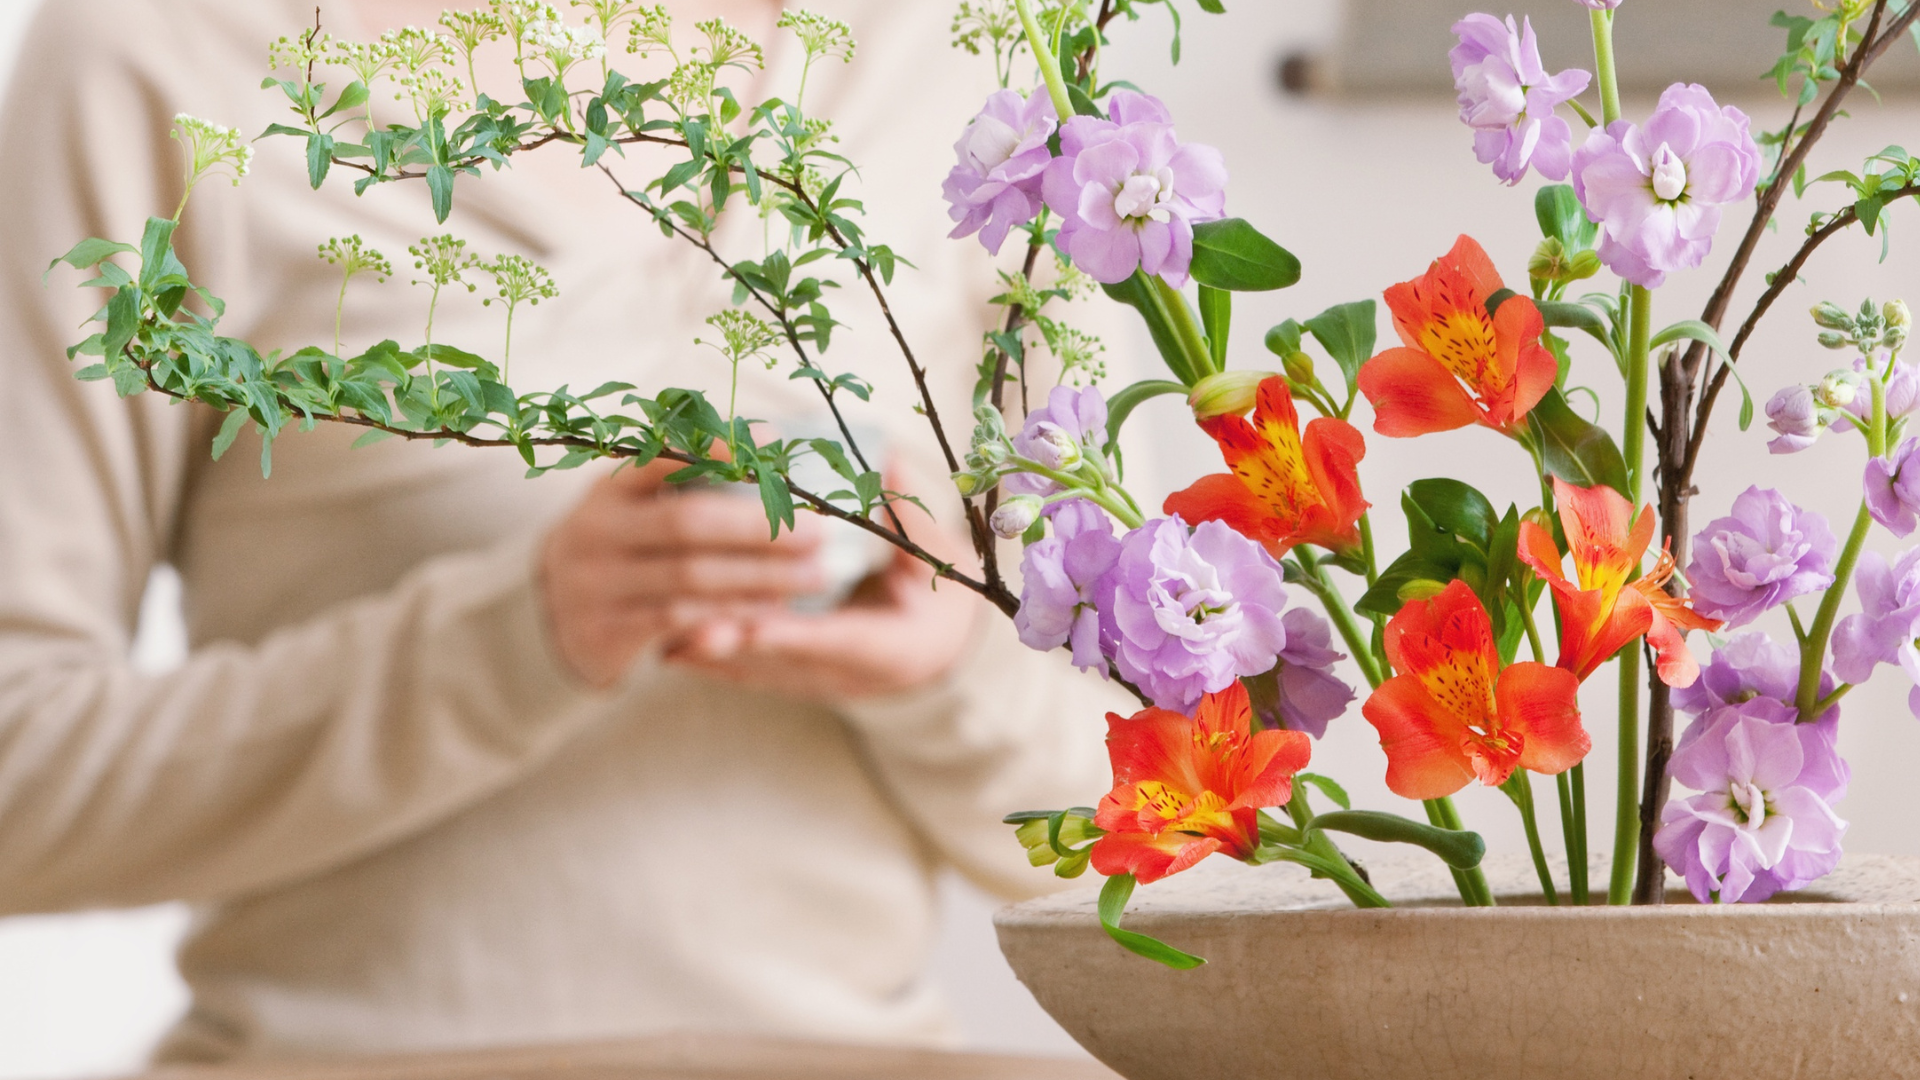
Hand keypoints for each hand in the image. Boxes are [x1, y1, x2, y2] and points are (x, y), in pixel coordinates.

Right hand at [538, 460, 826, 688]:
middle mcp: (596, 531)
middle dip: (759, 527)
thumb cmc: (624, 550)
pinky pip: (677, 622)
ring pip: (690, 577)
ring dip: (760, 578)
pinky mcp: (603, 631)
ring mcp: (595, 583)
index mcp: (609, 488)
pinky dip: (730, 616)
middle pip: (688, 522)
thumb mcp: (636, 507)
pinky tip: (772, 614)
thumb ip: (689, 480)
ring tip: (814, 577)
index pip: (662, 457)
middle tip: (817, 533)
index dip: (718, 448)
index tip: (775, 443)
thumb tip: (770, 438)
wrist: (551, 618)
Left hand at [667, 482, 983, 701]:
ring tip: (667, 642)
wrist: (939, 652)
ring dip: (715, 658)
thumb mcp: (937, 563)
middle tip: (693, 634)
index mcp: (893, 647)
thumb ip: (910, 521)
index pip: (839, 641)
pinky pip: (749, 675)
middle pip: (787, 666)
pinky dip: (713, 662)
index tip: (757, 625)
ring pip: (760, 674)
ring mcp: (818, 683)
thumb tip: (885, 462)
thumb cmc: (937, 598)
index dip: (796, 634)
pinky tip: (670, 650)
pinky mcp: (795, 681)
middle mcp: (849, 676)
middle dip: (738, 649)